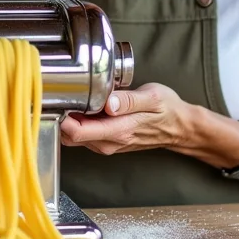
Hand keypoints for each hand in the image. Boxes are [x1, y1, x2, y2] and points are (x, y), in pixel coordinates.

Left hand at [59, 83, 190, 154]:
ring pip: (74, 137)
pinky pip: (83, 136)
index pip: (76, 132)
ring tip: (73, 96)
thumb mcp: (153, 98)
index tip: (58, 98)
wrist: (180, 128)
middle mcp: (109, 143)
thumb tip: (108, 103)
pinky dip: (78, 123)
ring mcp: (107, 145)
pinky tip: (85, 106)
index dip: (61, 116)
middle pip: (69, 136)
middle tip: (61, 93)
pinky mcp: (107, 143)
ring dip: (68, 119)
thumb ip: (129, 100)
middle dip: (60, 116)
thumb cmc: (167, 110)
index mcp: (118, 130)